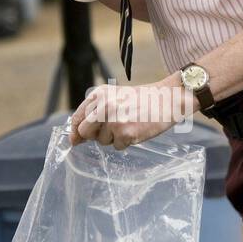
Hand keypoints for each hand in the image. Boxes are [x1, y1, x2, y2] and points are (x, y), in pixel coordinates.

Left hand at [69, 82, 190, 150]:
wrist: (167, 98)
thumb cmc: (141, 99)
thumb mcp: (114, 96)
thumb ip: (94, 113)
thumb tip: (75, 138)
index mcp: (99, 94)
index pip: (77, 117)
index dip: (75, 131)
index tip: (76, 139)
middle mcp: (104, 106)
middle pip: (85, 131)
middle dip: (93, 135)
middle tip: (109, 131)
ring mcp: (114, 120)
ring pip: (102, 141)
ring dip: (113, 138)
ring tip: (128, 124)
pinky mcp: (125, 133)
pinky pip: (117, 146)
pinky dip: (125, 142)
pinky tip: (135, 130)